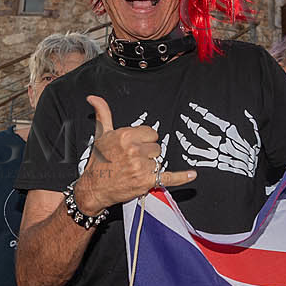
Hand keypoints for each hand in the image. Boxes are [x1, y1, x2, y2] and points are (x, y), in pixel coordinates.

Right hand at [74, 95, 195, 213]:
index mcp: (125, 136)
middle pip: (156, 147)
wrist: (94, 187)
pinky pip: (168, 177)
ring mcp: (141, 166)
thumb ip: (103, 114)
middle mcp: (133, 150)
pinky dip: (181, 177)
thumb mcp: (101, 135)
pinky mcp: (146, 181)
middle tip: (132, 161)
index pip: (151, 133)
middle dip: (146, 154)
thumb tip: (94, 98)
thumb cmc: (98, 162)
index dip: (144, 141)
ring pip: (159, 161)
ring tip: (134, 170)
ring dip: (150, 166)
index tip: (134, 147)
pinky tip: (192, 174)